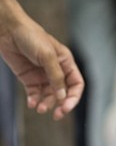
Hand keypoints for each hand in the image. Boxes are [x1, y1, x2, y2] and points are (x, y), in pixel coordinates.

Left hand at [0, 0, 84, 119]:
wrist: (8, 30)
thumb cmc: (31, 37)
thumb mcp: (47, 56)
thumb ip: (56, 77)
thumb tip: (62, 97)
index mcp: (66, 63)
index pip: (76, 84)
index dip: (73, 97)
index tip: (66, 107)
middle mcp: (56, 71)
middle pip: (64, 93)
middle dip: (61, 105)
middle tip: (57, 115)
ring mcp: (42, 75)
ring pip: (49, 95)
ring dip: (46, 104)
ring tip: (39, 109)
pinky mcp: (28, 78)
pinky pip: (34, 93)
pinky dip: (34, 100)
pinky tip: (31, 103)